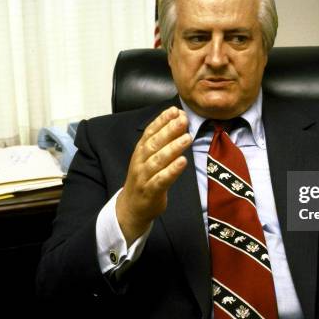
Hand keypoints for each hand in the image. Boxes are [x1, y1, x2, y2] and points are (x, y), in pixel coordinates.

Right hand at [116, 106, 190, 242]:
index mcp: (140, 151)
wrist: (131, 208)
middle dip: (169, 130)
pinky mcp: (150, 191)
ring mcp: (144, 177)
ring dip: (173, 148)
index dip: (161, 120)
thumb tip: (178, 121)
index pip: (150, 132)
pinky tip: (183, 162)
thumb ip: (162, 142)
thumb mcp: (149, 158)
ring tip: (187, 137)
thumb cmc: (145, 179)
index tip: (174, 110)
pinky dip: (172, 170)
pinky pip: (161, 179)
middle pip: (154, 143)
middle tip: (183, 119)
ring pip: (158, 160)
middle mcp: (140, 162)